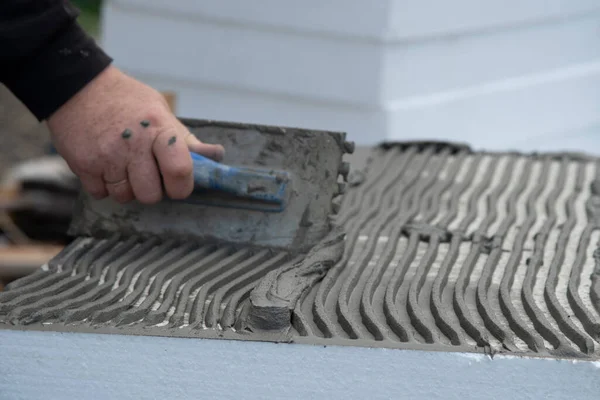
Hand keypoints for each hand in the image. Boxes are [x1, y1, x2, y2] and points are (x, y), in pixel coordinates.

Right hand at [47, 66, 223, 203]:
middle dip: (151, 189)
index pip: (179, 170)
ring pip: (125, 197)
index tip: (177, 183)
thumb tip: (216, 155)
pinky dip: (104, 185)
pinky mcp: (83, 165)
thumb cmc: (128, 102)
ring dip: (127, 188)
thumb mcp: (161, 112)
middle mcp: (132, 144)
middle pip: (150, 195)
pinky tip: (105, 164)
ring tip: (123, 164)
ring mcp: (106, 156)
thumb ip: (185, 140)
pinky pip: (101, 194)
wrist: (77, 86)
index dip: (181, 186)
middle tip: (146, 171)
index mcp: (158, 129)